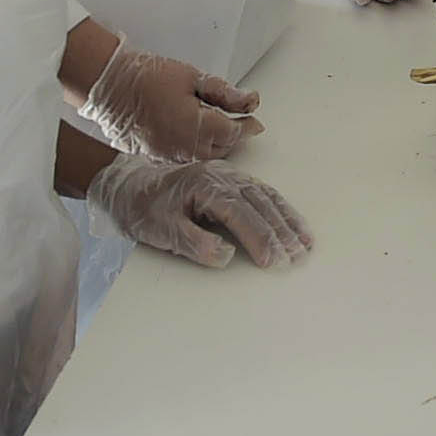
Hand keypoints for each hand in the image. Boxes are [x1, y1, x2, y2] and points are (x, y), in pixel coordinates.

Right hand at [79, 41, 259, 161]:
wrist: (110, 85)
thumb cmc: (148, 77)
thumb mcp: (193, 77)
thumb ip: (225, 93)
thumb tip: (251, 102)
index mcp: (196, 126)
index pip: (233, 132)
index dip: (246, 125)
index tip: (253, 119)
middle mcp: (182, 148)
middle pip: (221, 148)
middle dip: (231, 135)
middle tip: (236, 119)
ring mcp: (167, 156)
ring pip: (203, 157)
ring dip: (214, 144)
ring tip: (215, 125)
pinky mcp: (154, 157)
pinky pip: (184, 158)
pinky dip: (194, 148)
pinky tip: (193, 134)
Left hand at [87, 154, 311, 268]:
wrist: (130, 186)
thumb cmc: (145, 209)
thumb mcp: (162, 231)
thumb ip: (195, 243)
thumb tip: (225, 255)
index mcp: (205, 185)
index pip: (239, 213)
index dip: (258, 237)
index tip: (272, 260)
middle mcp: (222, 176)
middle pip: (259, 203)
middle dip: (280, 231)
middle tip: (296, 256)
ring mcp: (229, 176)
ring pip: (266, 197)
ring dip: (287, 220)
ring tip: (304, 243)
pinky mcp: (232, 181)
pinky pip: (263, 193)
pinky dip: (281, 209)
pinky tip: (293, 223)